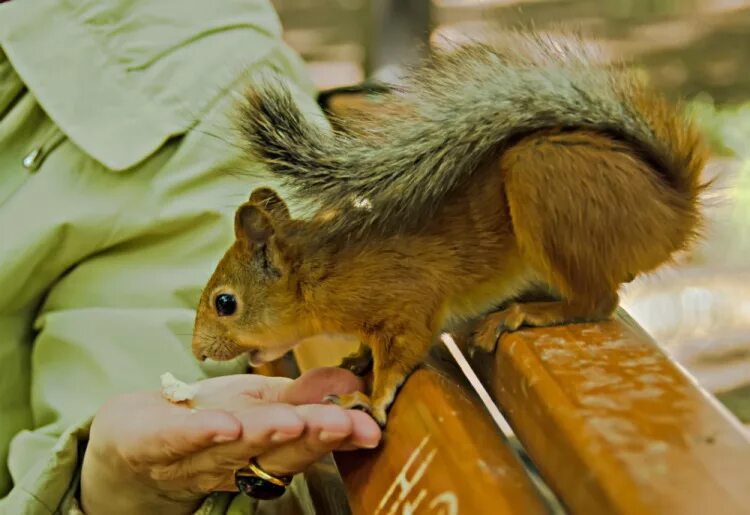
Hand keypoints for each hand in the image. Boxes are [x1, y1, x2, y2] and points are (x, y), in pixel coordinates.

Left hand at [81, 368, 379, 514]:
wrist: (128, 441)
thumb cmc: (202, 418)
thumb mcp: (257, 402)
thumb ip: (302, 396)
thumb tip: (351, 383)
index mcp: (262, 446)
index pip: (303, 439)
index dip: (337, 434)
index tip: (371, 427)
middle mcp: (232, 458)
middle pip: (274, 450)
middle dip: (310, 436)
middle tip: (342, 425)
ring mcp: (189, 454)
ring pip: (231, 447)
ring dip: (264, 433)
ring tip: (293, 420)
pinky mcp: (147, 441)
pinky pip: (175, 439)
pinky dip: (200, 432)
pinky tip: (226, 423)